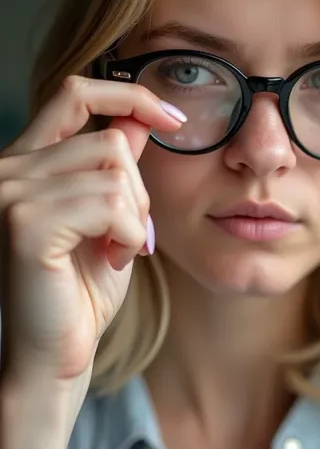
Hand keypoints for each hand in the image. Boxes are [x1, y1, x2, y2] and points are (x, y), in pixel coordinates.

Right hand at [0, 75, 182, 381]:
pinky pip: (109, 204)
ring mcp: (11, 193)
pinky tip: (115, 260)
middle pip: (109, 140)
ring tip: (119, 251)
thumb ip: (115, 168)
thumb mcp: (108, 218)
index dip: (129, 94)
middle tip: (132, 235)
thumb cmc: (80, 291)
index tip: (174, 119)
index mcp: (26, 161)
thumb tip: (139, 119)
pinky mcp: (25, 224)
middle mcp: (9, 168)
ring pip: (114, 172)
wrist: (54, 355)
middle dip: (140, 190)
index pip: (74, 93)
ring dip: (135, 218)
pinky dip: (129, 234)